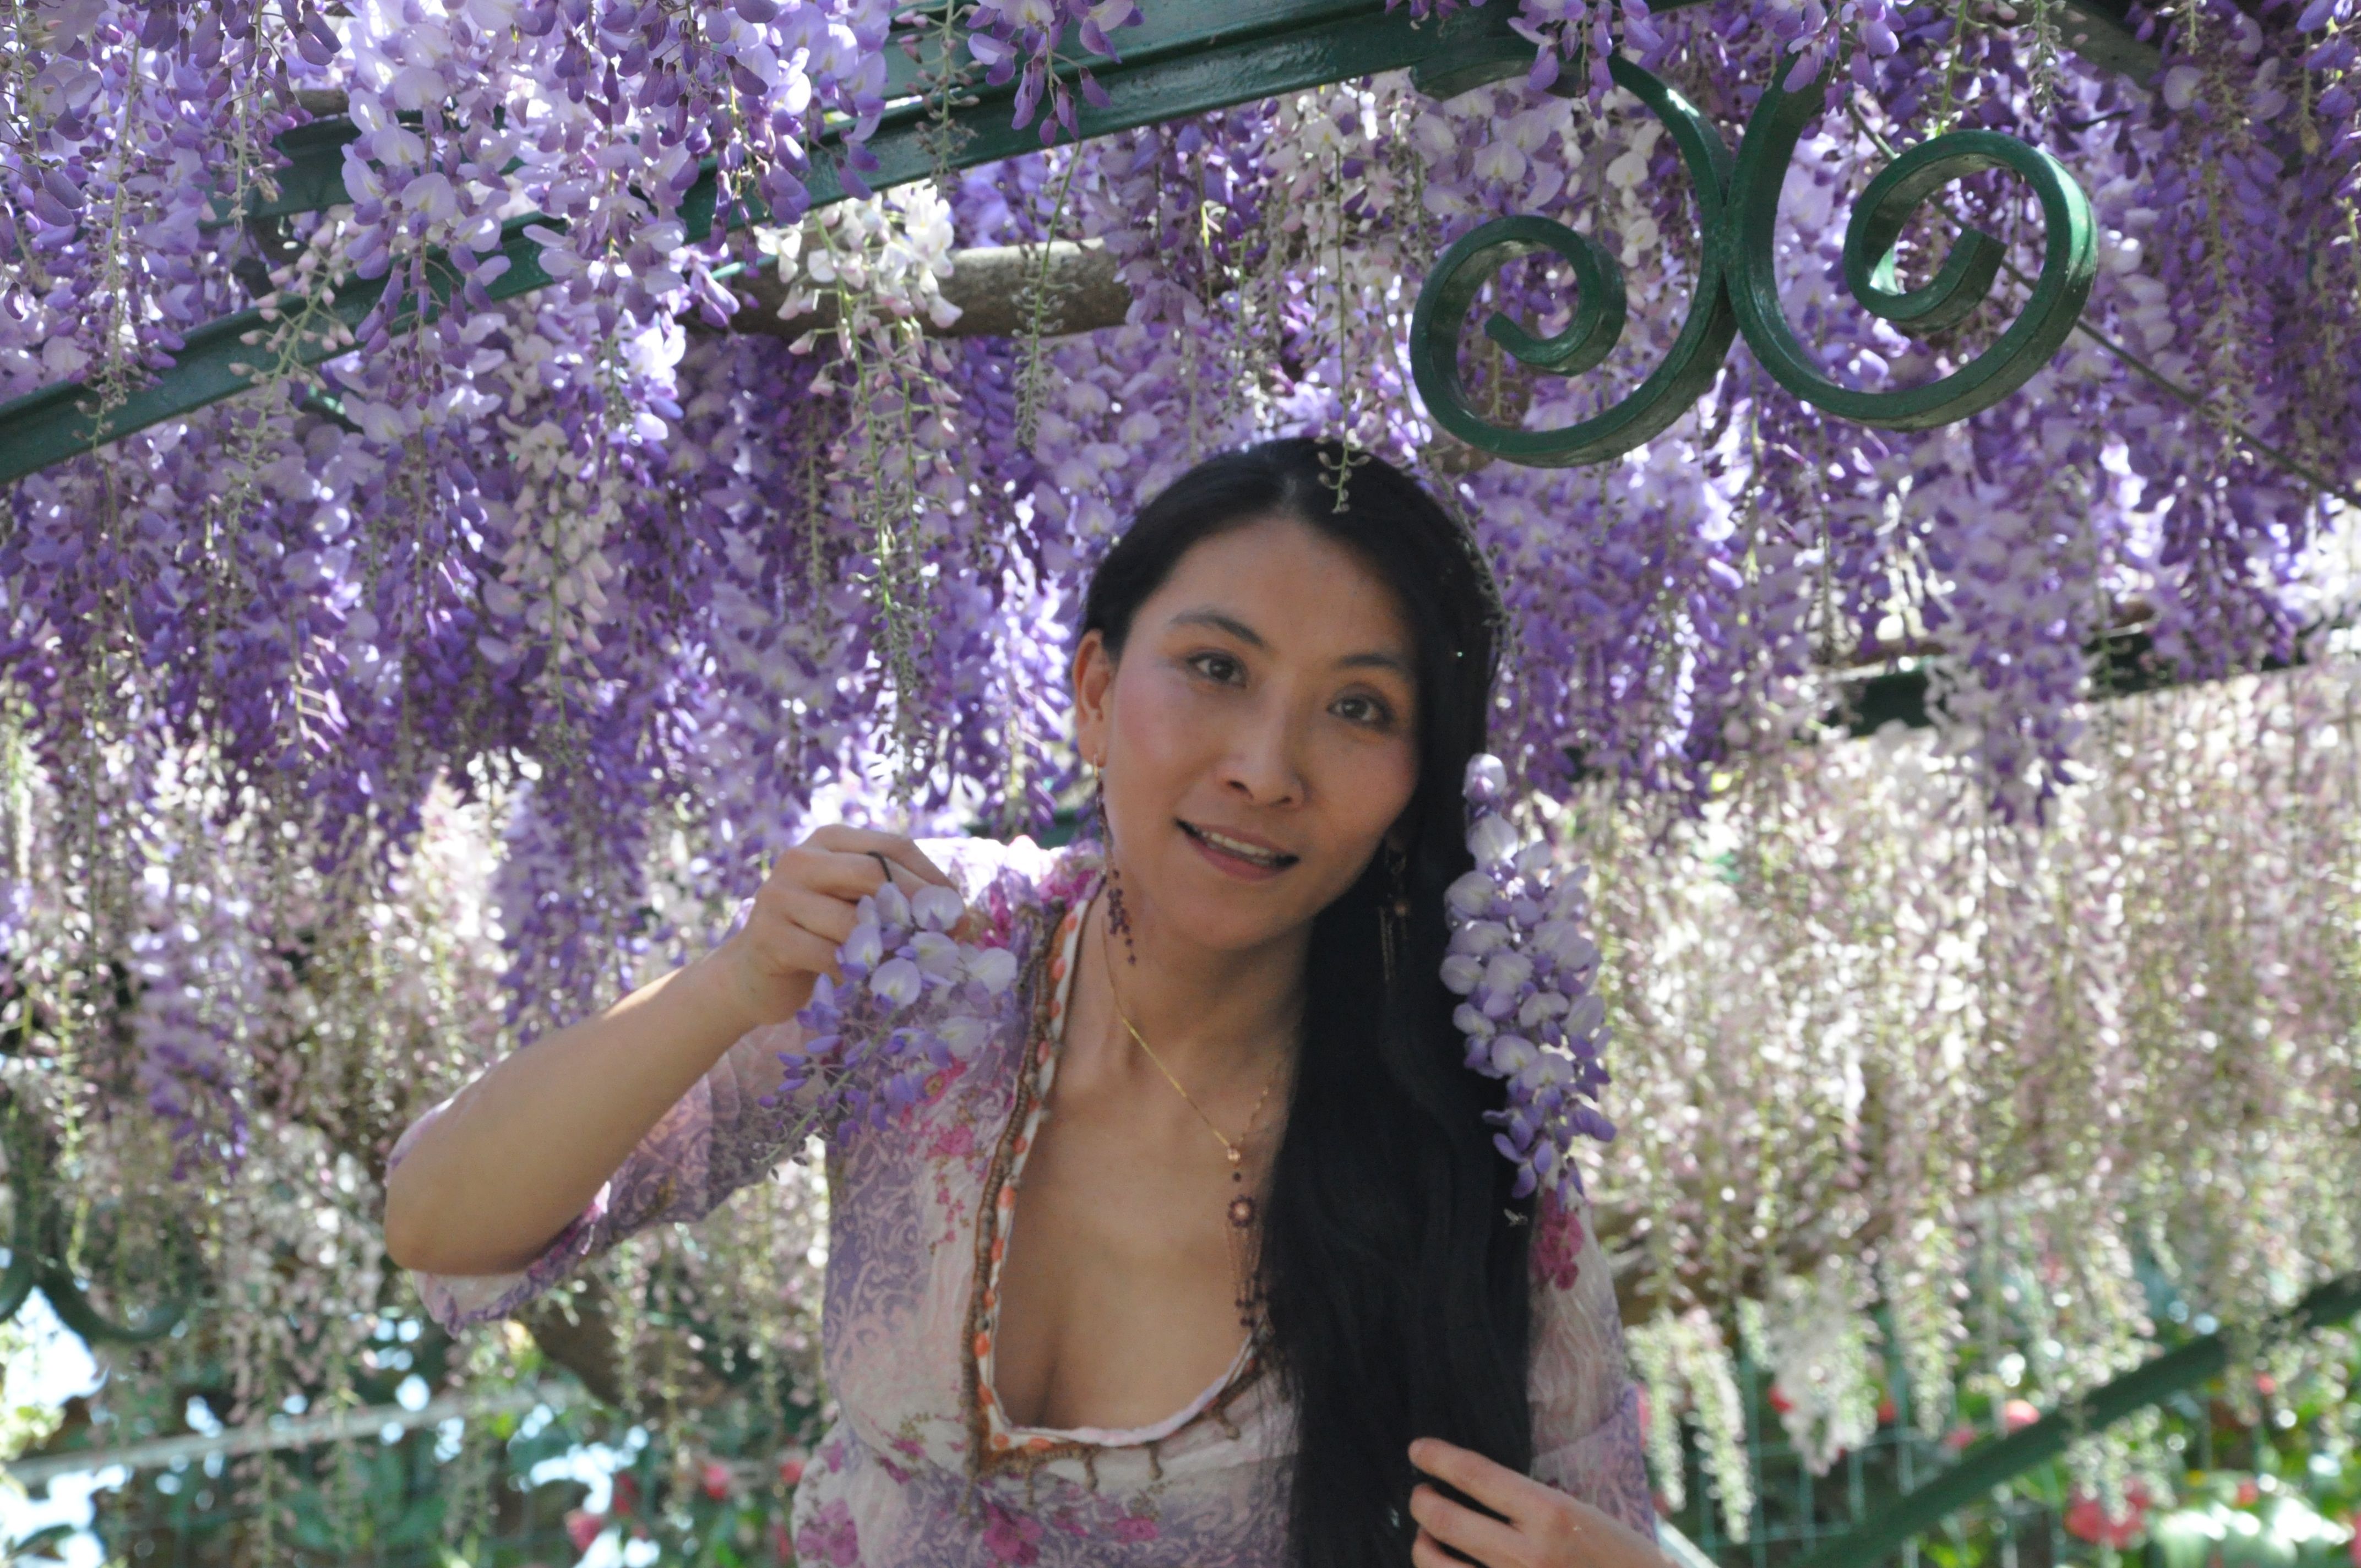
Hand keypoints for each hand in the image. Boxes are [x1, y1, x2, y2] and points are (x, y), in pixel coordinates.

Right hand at [707, 826, 964, 1029]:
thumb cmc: (819, 937)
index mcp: (830, 840)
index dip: (931, 879)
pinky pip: (827, 955)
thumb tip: (960, 918)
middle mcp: (801, 858)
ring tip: (905, 968)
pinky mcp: (769, 936)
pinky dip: (853, 972)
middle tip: (944, 942)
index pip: (893, 846)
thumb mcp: (858, 906)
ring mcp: (780, 895)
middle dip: (915, 908)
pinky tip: (862, 981)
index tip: (958, 914)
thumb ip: (896, 901)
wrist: (754, 975)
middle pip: (873, 873)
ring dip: (885, 948)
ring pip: (851, 920)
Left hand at [1407, 1438, 1665, 1567]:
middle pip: (1442, 1517)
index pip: (1475, 1475)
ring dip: (1422, 1544)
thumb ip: (1536, 1505)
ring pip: (1435, 1562)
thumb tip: (1480, 1487)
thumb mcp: (1586, 1517)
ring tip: (1427, 1537)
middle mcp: (1527, 1554)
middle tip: (1420, 1494)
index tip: (1418, 1450)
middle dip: (1421, 1500)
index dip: (1438, 1458)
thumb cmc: (1623, 1561)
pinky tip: (1450, 1566)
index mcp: (1551, 1515)